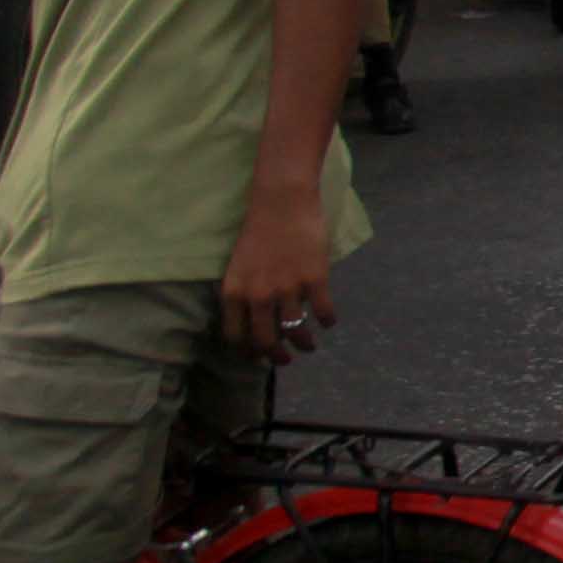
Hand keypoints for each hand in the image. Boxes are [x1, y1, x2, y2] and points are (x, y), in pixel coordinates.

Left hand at [218, 188, 337, 367]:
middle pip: (265, 340)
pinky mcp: (314, 279)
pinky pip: (322, 312)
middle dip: (276, 356)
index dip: (247, 352)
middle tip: (284, 359)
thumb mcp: (239, 266)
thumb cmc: (258, 230)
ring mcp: (287, 288)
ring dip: (304, 344)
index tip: (256, 357)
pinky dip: (327, 320)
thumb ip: (244, 292)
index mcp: (234, 292)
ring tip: (308, 346)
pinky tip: (328, 321)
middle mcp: (258, 295)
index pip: (236, 336)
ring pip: (295, 331)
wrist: (281, 202)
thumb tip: (257, 318)